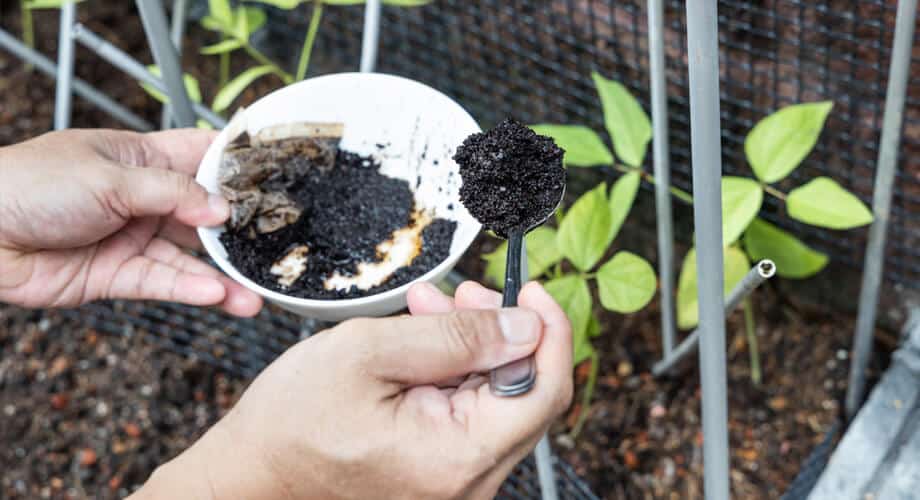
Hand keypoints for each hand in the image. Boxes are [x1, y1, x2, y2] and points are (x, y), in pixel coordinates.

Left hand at [0, 129, 261, 315]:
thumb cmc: (31, 184)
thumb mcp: (110, 178)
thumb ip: (171, 194)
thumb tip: (221, 209)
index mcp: (140, 158)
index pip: (200, 156)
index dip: (236, 166)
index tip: (276, 178)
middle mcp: (143, 199)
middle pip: (203, 214)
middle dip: (237, 231)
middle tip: (275, 247)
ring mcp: (132, 238)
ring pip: (188, 258)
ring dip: (221, 276)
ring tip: (254, 294)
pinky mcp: (118, 275)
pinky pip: (163, 282)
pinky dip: (190, 289)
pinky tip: (216, 295)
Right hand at [132, 281, 572, 499]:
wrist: (252, 473)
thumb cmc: (294, 420)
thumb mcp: (370, 354)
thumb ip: (455, 337)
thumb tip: (525, 325)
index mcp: (457, 456)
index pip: (544, 390)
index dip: (549, 331)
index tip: (530, 289)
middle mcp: (468, 482)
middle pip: (523, 393)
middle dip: (500, 330)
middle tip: (461, 292)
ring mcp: (455, 483)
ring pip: (494, 400)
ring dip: (472, 347)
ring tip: (429, 309)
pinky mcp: (440, 474)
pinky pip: (468, 416)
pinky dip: (454, 373)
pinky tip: (423, 342)